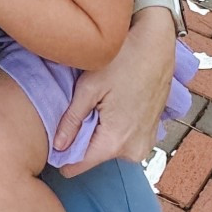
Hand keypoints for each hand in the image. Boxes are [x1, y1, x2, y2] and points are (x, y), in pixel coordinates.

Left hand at [53, 6, 174, 175]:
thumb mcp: (89, 87)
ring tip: (98, 105)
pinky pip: (124, 140)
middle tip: (80, 110)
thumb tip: (57, 147)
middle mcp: (134, 150)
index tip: (54, 139)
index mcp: (116, 142)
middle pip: (93, 156)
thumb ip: (71, 121)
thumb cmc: (124, 60)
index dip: (62, 155)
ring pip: (108, 148)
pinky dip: (115, 128)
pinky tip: (113, 105)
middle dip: (82, 139)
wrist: (157, 44)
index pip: (77, 166)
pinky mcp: (151, 135)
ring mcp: (145, 144)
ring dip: (99, 132)